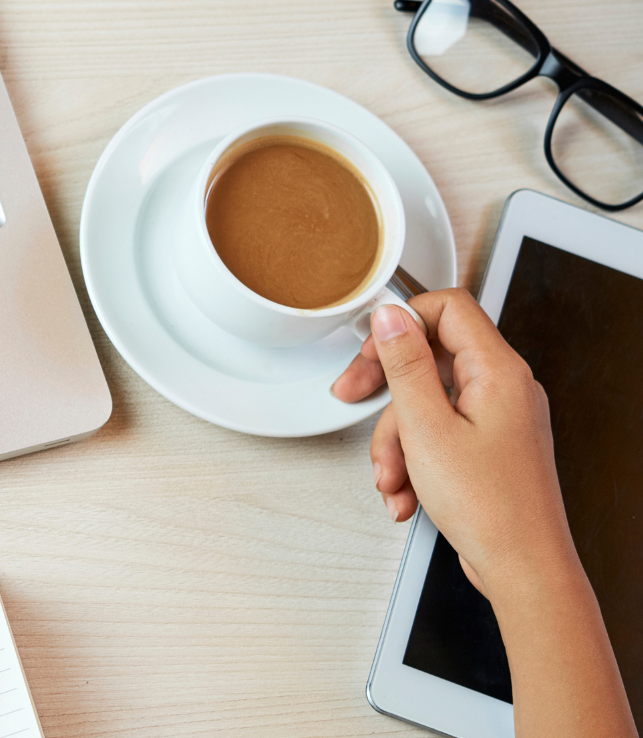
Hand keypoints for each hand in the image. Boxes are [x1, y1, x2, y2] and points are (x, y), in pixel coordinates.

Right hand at [335, 291, 634, 736]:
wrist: (523, 566)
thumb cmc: (490, 507)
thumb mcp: (426, 428)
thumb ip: (405, 365)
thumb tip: (391, 317)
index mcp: (498, 371)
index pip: (448, 308)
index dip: (402, 321)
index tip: (370, 347)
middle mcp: (505, 388)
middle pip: (430, 359)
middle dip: (386, 389)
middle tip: (353, 397)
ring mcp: (499, 419)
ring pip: (427, 404)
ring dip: (397, 441)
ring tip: (392, 478)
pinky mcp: (489, 447)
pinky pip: (439, 435)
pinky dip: (415, 461)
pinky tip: (408, 492)